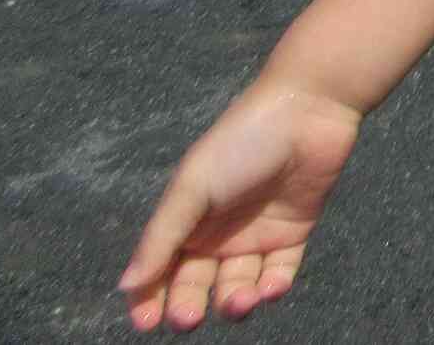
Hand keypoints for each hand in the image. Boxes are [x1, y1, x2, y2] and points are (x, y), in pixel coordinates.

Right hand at [120, 79, 362, 331]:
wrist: (307, 111)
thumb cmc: (241, 142)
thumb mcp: (192, 187)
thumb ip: (161, 238)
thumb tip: (125, 286)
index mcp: (185, 219)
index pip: (159, 270)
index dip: (149, 299)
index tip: (147, 323)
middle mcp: (217, 232)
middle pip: (196, 285)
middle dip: (188, 306)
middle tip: (190, 317)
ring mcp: (255, 234)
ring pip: (238, 286)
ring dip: (234, 302)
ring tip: (240, 300)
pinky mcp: (292, 232)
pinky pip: (278, 273)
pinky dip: (273, 288)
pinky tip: (270, 288)